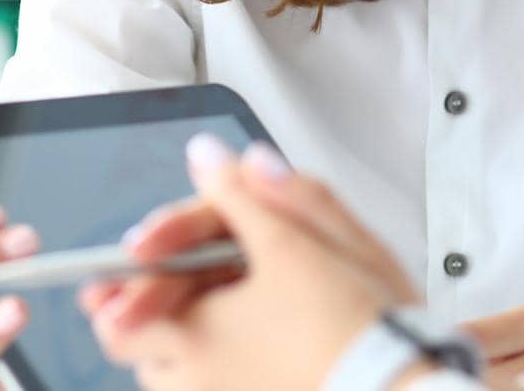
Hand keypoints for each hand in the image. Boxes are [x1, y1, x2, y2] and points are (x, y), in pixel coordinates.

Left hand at [84, 136, 419, 390]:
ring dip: (179, 342)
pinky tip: (257, 343)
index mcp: (196, 336)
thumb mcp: (302, 241)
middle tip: (172, 277)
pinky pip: (208, 390)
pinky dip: (216, 366)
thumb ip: (245, 194)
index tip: (139, 251)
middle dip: (151, 308)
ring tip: (224, 310)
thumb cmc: (362, 326)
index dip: (122, 279)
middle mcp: (197, 383)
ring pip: (170, 375)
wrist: (407, 388)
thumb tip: (206, 156)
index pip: (117, 314)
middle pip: (135, 348)